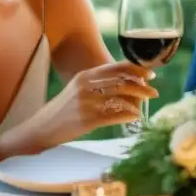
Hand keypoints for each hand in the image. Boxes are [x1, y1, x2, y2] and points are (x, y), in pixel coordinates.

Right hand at [13, 61, 157, 153]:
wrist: (41, 128)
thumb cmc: (63, 109)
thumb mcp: (78, 89)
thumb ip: (98, 83)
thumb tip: (127, 83)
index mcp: (86, 75)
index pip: (117, 67)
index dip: (137, 70)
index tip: (150, 75)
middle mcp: (86, 86)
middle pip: (122, 82)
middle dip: (142, 87)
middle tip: (154, 92)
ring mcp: (86, 103)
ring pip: (121, 98)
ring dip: (138, 102)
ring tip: (145, 106)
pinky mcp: (87, 120)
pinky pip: (114, 116)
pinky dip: (128, 115)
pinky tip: (135, 117)